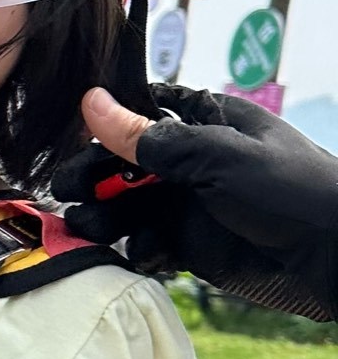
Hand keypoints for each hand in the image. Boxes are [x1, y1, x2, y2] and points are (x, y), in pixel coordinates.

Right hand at [53, 84, 337, 319]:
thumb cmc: (291, 190)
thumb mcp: (218, 157)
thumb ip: (150, 138)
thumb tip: (91, 102)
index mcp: (204, 122)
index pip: (140, 113)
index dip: (103, 126)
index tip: (73, 143)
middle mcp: (192, 162)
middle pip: (125, 164)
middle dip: (96, 179)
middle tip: (66, 196)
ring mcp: (191, 205)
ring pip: (131, 208)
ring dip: (107, 218)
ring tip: (89, 231)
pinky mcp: (194, 247)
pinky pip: (151, 245)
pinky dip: (138, 251)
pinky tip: (138, 255)